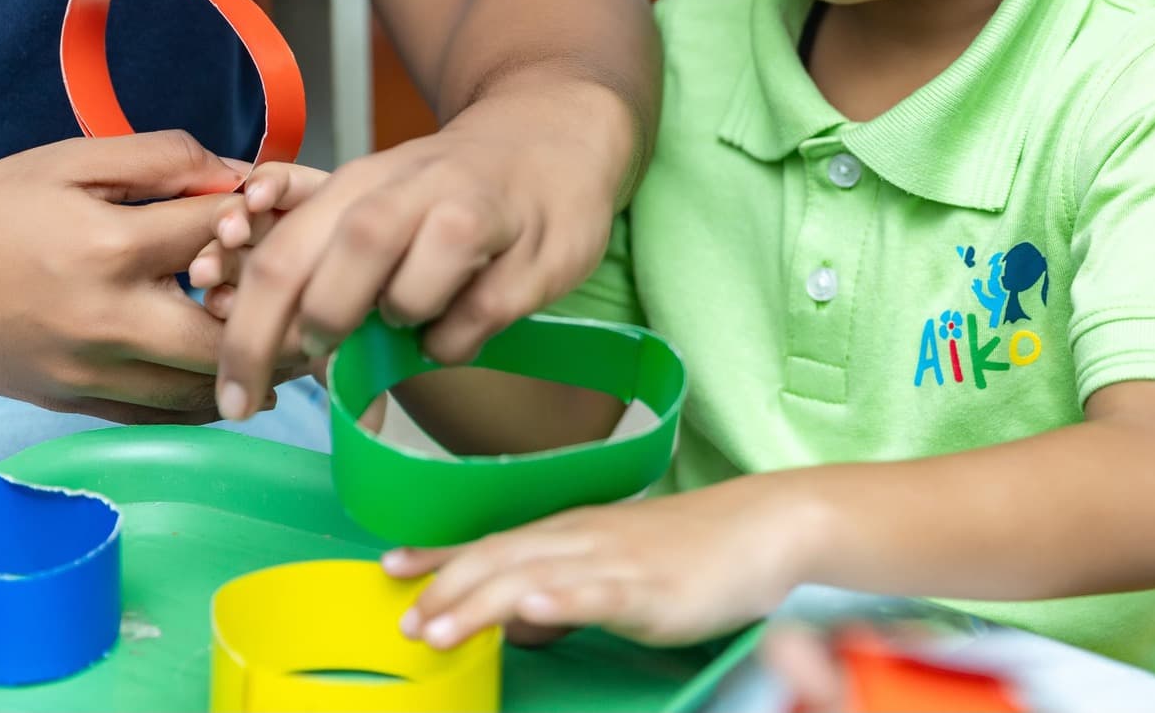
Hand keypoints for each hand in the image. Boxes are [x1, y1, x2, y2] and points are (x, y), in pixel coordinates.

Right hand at [0, 131, 307, 422]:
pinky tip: (237, 384)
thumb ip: (160, 158)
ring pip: (201, 389)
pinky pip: (160, 417)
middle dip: (283, 323)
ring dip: (253, 370)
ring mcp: (89, 372)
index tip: (287, 217)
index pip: (218, 235)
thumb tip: (236, 175)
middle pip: (229, 336)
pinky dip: (205, 403)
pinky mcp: (72, 404)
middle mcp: (105, 320)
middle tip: (325, 310)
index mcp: (108, 247)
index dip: (262, 221)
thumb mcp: (69, 160)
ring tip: (299, 350)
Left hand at [215, 83, 628, 420]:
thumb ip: (320, 275)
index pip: (280, 258)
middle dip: (318, 326)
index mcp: (358, 185)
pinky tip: (462, 323)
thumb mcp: (376, 207)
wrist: (554, 135)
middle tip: (322, 357)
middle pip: (342, 258)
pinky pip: (478, 317)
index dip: (247, 337)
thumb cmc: (446, 191)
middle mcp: (413, 190)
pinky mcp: (535, 250)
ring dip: (399, 323)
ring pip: (411, 285)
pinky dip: (457, 339)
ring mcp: (478, 214)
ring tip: (411, 319)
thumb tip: (270, 367)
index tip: (233, 399)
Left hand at [383, 476, 816, 649]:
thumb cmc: (692, 549)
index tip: (391, 567)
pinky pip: (598, 594)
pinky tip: (533, 609)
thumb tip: (517, 617)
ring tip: (438, 628)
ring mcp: (615, 562)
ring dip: (479, 600)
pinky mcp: (651, 588)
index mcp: (572, 533)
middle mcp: (583, 539)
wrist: (764, 525)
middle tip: (403, 619)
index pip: (493, 542)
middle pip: (500, 558)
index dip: (441, 556)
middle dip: (447, 588)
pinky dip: (561, 600)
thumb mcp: (616, 567)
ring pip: (534, 576)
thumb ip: (563, 588)